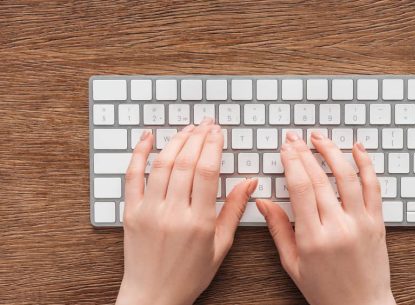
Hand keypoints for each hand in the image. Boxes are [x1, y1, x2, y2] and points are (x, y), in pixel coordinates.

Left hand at [116, 118, 256, 304]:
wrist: (153, 296)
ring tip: (188, 128)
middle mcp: (172, 213)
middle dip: (198, 137)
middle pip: (186, 162)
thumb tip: (249, 183)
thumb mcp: (220, 246)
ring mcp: (149, 210)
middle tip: (206, 123)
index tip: (218, 132)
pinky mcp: (131, 212)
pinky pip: (132, 176)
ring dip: (176, 141)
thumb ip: (233, 211)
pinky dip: (139, 153)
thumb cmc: (189, 274)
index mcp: (198, 222)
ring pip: (162, 164)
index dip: (213, 146)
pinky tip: (149, 137)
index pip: (206, 171)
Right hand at [256, 132, 394, 304]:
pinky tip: (357, 148)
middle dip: (304, 152)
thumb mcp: (293, 264)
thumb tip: (264, 202)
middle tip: (295, 138)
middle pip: (320, 178)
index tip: (285, 149)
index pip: (301, 188)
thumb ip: (279, 230)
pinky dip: (366, 164)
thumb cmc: (325, 290)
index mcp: (314, 238)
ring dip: (332, 151)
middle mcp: (338, 226)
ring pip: (347, 176)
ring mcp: (361, 222)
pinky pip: (374, 187)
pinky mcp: (377, 222)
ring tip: (319, 137)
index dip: (291, 163)